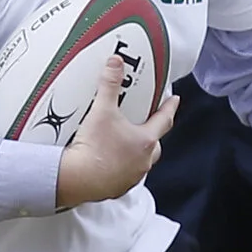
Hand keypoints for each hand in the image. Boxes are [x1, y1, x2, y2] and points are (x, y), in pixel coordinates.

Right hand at [55, 54, 178, 207]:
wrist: (77, 179)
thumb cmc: (93, 150)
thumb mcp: (102, 110)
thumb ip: (109, 85)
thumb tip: (115, 64)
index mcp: (146, 141)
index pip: (164, 120)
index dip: (169, 107)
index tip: (173, 100)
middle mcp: (143, 160)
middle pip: (155, 142)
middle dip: (152, 131)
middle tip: (145, 121)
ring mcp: (131, 175)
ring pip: (141, 160)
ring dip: (136, 150)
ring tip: (123, 140)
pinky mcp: (117, 186)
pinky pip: (125, 173)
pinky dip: (121, 165)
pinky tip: (108, 159)